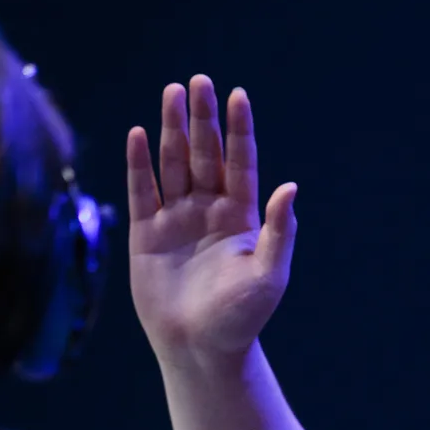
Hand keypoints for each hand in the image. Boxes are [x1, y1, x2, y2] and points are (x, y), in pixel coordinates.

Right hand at [126, 75, 296, 363]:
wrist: (200, 349)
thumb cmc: (241, 317)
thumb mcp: (269, 274)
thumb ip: (280, 231)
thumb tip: (290, 187)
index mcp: (242, 217)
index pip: (240, 163)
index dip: (239, 130)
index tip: (239, 95)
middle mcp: (209, 211)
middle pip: (205, 154)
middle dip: (202, 118)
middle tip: (199, 81)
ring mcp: (177, 219)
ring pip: (174, 164)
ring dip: (172, 130)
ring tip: (171, 93)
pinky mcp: (146, 234)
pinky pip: (142, 191)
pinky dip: (139, 164)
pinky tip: (138, 134)